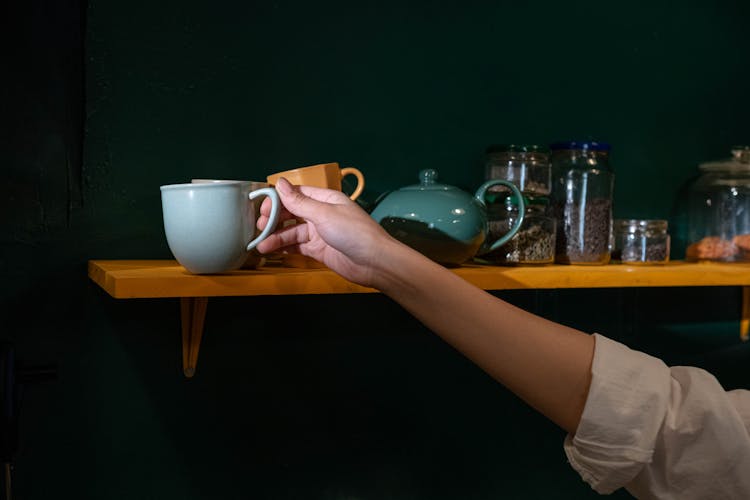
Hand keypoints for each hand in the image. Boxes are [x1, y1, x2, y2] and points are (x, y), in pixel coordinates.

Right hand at [256, 177, 394, 287]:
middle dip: (274, 220)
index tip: (263, 207)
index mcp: (325, 199)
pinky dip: (285, 248)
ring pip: (292, 232)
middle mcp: (322, 214)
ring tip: (262, 245)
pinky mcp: (320, 250)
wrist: (374, 262)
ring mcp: (321, 233)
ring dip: (277, 238)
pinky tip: (274, 251)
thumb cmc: (357, 234)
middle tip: (260, 226)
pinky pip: (298, 246)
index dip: (278, 200)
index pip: (296, 194)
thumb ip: (299, 201)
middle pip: (292, 213)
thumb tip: (280, 183)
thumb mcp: (324, 214)